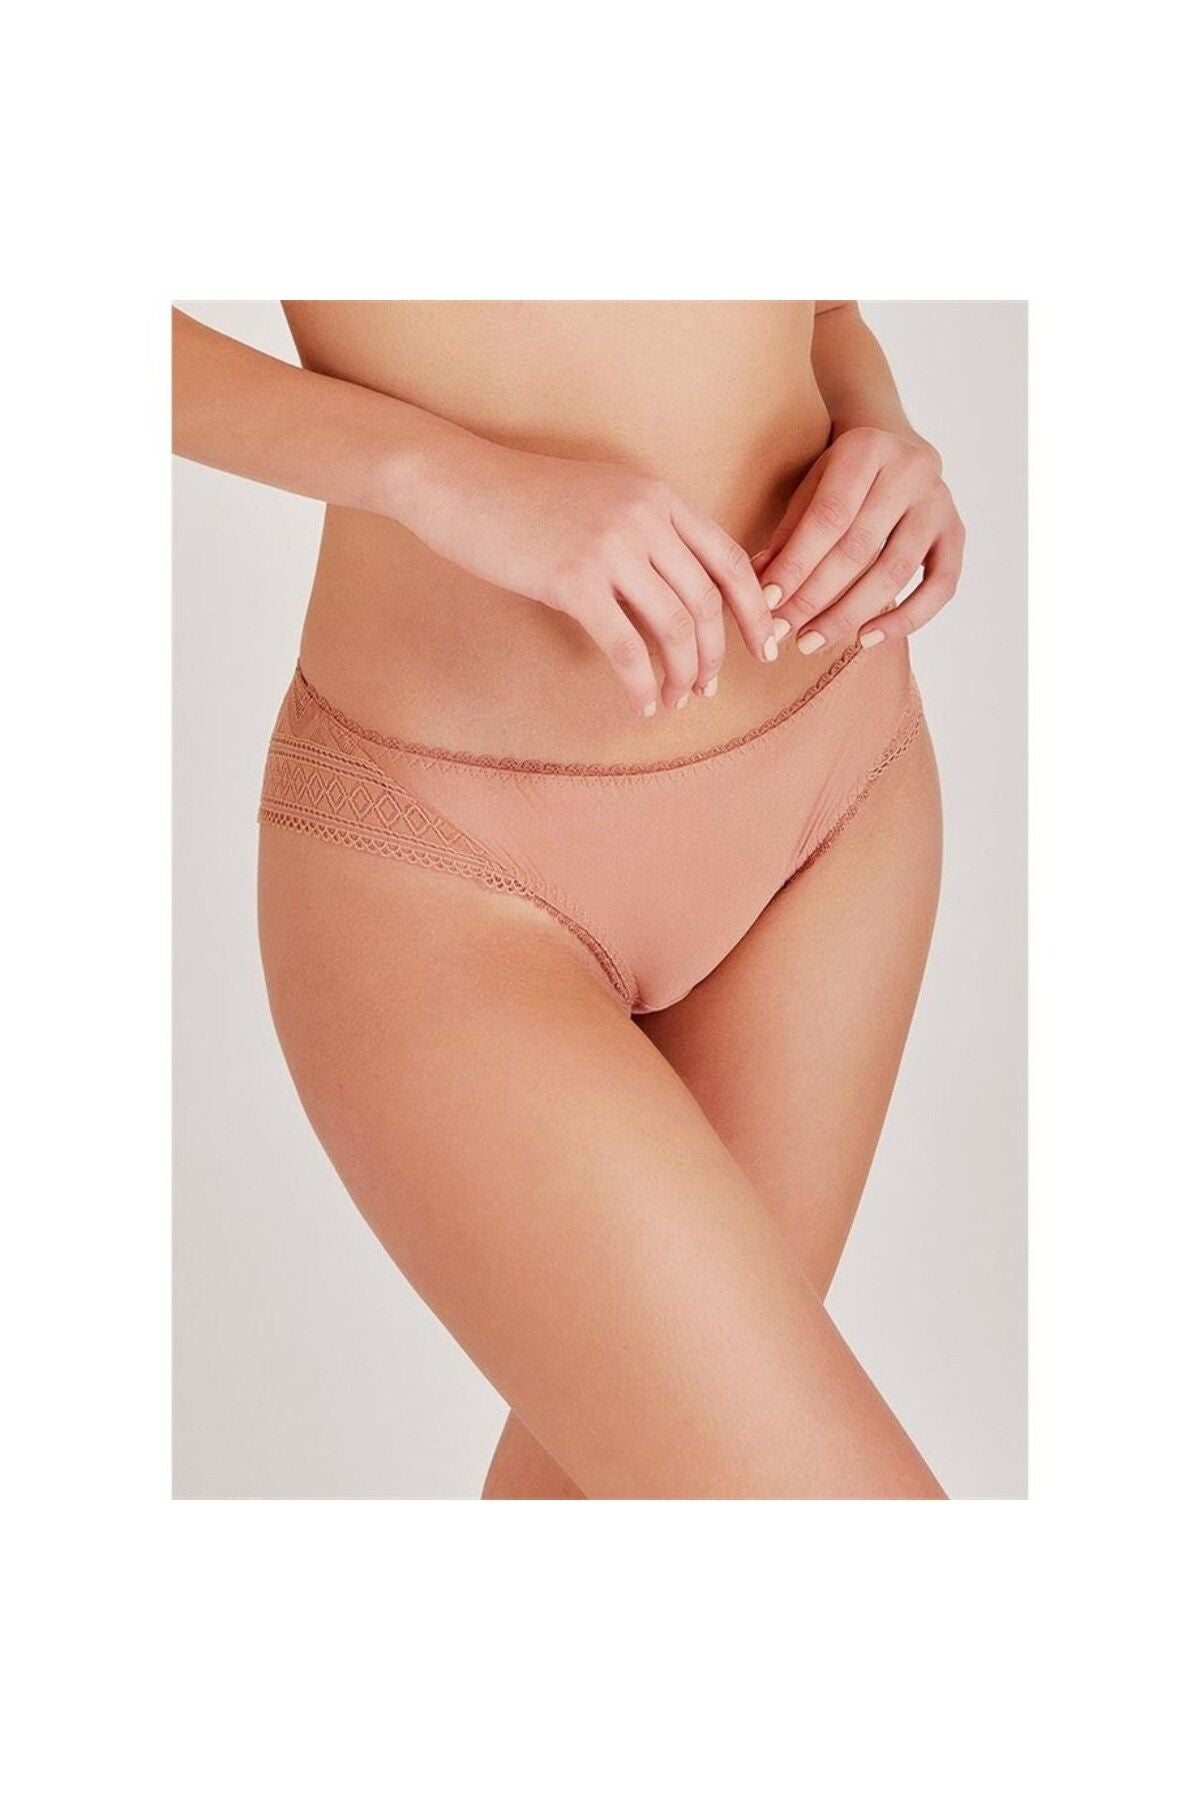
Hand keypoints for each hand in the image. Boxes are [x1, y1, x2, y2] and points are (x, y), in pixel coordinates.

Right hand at [403, 433, 785, 716]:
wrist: (458, 483)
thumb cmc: (524, 497)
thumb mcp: (603, 495)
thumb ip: (646, 527)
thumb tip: (679, 582)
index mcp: (659, 497)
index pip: (729, 558)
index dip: (752, 609)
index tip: (761, 645)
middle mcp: (645, 518)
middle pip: (707, 601)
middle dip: (716, 654)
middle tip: (711, 686)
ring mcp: (610, 548)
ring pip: (674, 628)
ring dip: (683, 674)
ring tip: (680, 699)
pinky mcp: (573, 581)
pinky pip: (625, 647)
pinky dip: (641, 684)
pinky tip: (643, 704)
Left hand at [753, 427, 964, 654]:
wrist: (898, 455)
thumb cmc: (843, 480)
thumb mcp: (810, 489)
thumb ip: (787, 535)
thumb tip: (759, 590)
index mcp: (866, 449)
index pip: (828, 517)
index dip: (797, 564)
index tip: (767, 604)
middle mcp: (910, 471)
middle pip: (859, 547)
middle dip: (816, 597)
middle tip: (784, 632)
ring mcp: (939, 503)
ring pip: (895, 571)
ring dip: (850, 614)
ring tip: (812, 642)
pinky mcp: (956, 533)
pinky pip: (940, 586)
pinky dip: (905, 619)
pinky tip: (867, 639)